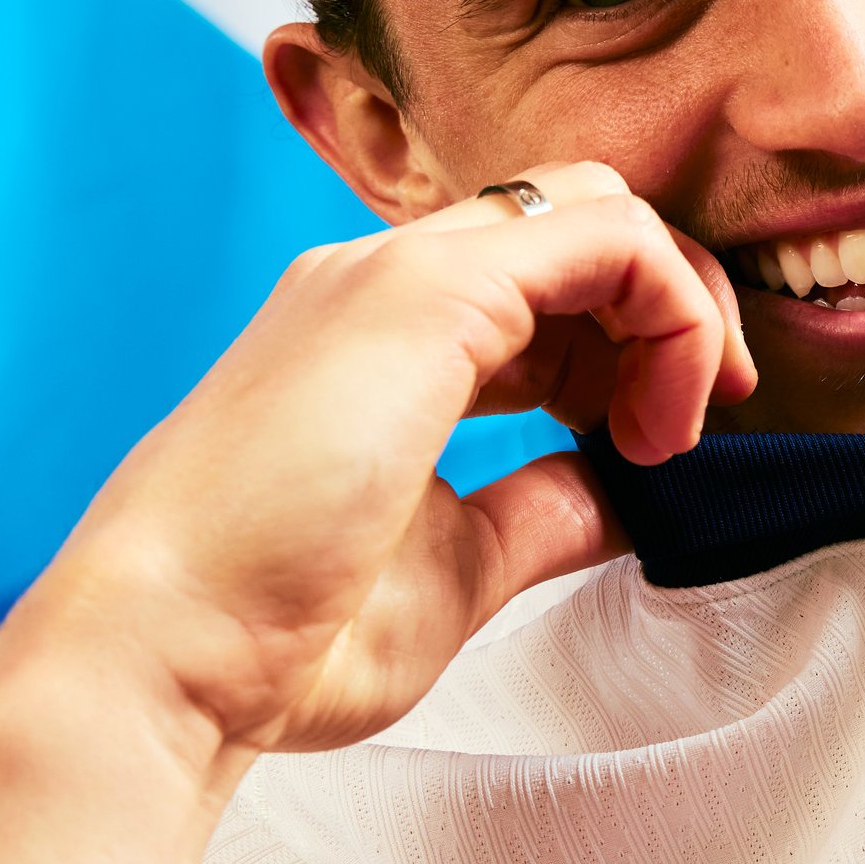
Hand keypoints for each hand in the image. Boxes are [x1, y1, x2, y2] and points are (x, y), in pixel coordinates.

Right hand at [0, 164, 751, 766]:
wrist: (167, 656)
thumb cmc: (277, 636)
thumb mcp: (457, 564)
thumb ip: (544, 511)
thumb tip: (622, 493)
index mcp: (376, 335)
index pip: (541, 276)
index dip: (629, 343)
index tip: (660, 445)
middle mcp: (381, 281)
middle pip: (579, 221)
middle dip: (671, 305)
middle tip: (696, 423)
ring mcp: (397, 275)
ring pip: (600, 206)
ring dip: (679, 309)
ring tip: (676, 430)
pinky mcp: (427, 295)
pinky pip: (609, 237)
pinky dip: (674, 311)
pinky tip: (659, 420)